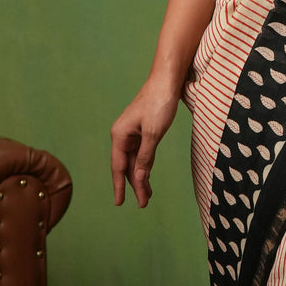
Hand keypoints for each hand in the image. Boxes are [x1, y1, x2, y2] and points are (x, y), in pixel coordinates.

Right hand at [111, 80, 179, 207]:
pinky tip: (148, 177)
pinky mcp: (142, 131)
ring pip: (135, 161)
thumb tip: (138, 177)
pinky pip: (142, 153)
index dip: (120, 186)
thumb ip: (145, 157)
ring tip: (148, 196)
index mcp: (119, 135)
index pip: (118, 166)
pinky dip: (145, 166)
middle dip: (134, 186)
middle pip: (127, 166)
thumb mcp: (153, 133)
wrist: (167, 81)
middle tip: (143, 204)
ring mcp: (132, 133)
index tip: (119, 203)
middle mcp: (122, 136)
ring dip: (141, 178)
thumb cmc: (159, 103)